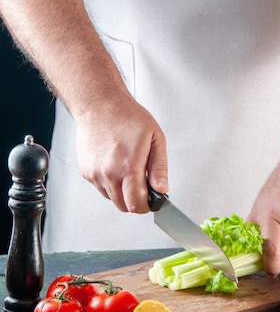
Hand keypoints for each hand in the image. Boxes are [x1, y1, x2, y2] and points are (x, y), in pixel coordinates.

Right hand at [75, 93, 167, 213]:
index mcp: (129, 166)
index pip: (136, 204)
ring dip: (121, 191)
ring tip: (127, 169)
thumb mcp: (155, 139)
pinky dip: (109, 182)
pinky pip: (100, 187)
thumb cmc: (127, 117)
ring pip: (111, 198)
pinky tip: (114, 164)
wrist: (100, 105)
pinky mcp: (86, 171)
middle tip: (142, 184)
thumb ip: (159, 168)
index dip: (146, 206)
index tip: (151, 200)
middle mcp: (109, 173)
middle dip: (135, 200)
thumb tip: (162, 189)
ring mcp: (95, 173)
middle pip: (123, 206)